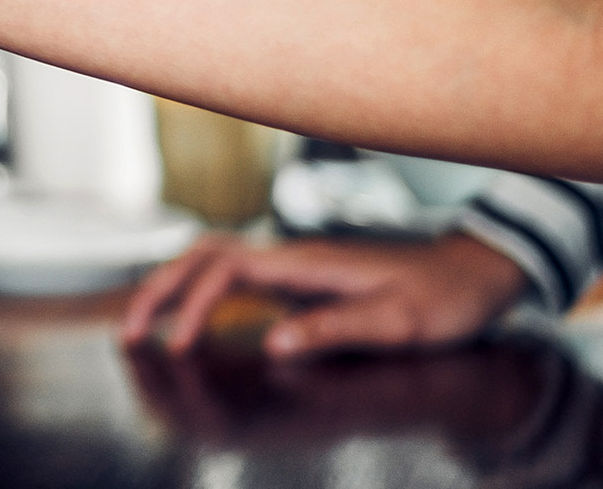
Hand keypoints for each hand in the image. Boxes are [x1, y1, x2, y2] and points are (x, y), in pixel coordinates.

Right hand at [121, 233, 528, 358]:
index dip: (192, 306)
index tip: (178, 347)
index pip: (224, 270)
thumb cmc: (442, 299)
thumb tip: (274, 343)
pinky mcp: (295, 278)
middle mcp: (288, 255)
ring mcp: (290, 264)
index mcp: (305, 262)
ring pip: (208, 260)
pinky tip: (187, 318)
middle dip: (158, 290)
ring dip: (170, 286)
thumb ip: (336, 328)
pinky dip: (194, 291)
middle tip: (128, 334)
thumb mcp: (399, 322)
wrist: (474, 273)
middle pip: (200, 256)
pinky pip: (228, 276)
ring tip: (142, 325)